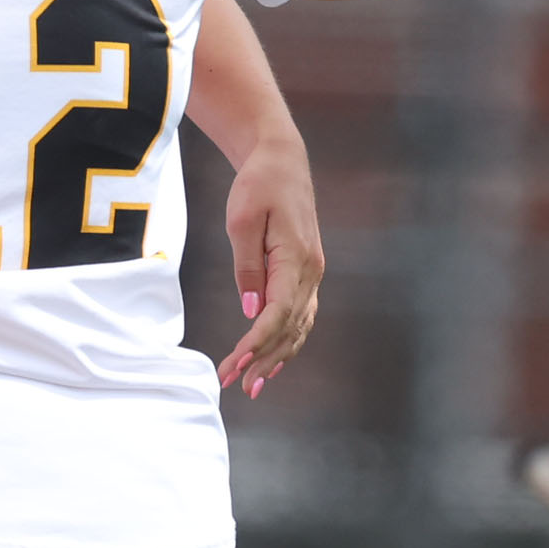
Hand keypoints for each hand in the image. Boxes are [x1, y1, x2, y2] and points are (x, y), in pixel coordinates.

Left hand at [216, 130, 323, 397]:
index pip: (278, 314)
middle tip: (237, 386)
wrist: (281, 161)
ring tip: (252, 384)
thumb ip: (247, 266)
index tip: (236, 365)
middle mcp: (311, 271)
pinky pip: (301, 314)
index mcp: (296, 259)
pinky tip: (273, 360)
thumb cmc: (258, 186)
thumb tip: (250, 310)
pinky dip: (288, 340)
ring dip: (276, 356)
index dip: (257, 344)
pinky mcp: (306, 271)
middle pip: (290, 327)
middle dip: (264, 360)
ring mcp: (312, 272)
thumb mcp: (241, 221)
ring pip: (299, 325)